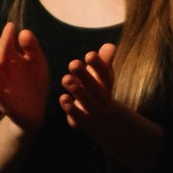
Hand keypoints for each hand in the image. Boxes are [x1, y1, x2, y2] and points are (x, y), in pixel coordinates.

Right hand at [0, 22, 51, 133]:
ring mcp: (2, 84)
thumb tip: (24, 31)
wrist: (34, 111)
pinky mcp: (3, 99)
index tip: (11, 25)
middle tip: (7, 31)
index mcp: (13, 60)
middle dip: (4, 44)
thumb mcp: (37, 64)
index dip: (9, 36)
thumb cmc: (34, 84)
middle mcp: (5, 70)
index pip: (8, 45)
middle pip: (2, 55)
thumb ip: (32, 49)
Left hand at [60, 42, 163, 167]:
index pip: (106, 74)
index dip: (99, 65)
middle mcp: (102, 99)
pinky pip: (78, 116)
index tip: (90, 54)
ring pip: (86, 101)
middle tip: (73, 64)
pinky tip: (62, 98)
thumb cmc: (102, 96)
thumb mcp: (104, 80)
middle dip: (84, 75)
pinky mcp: (84, 122)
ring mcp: (94, 112)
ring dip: (76, 91)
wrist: (109, 126)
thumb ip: (105, 62)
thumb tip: (110, 46)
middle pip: (95, 86)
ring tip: (65, 79)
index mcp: (107, 87)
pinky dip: (71, 109)